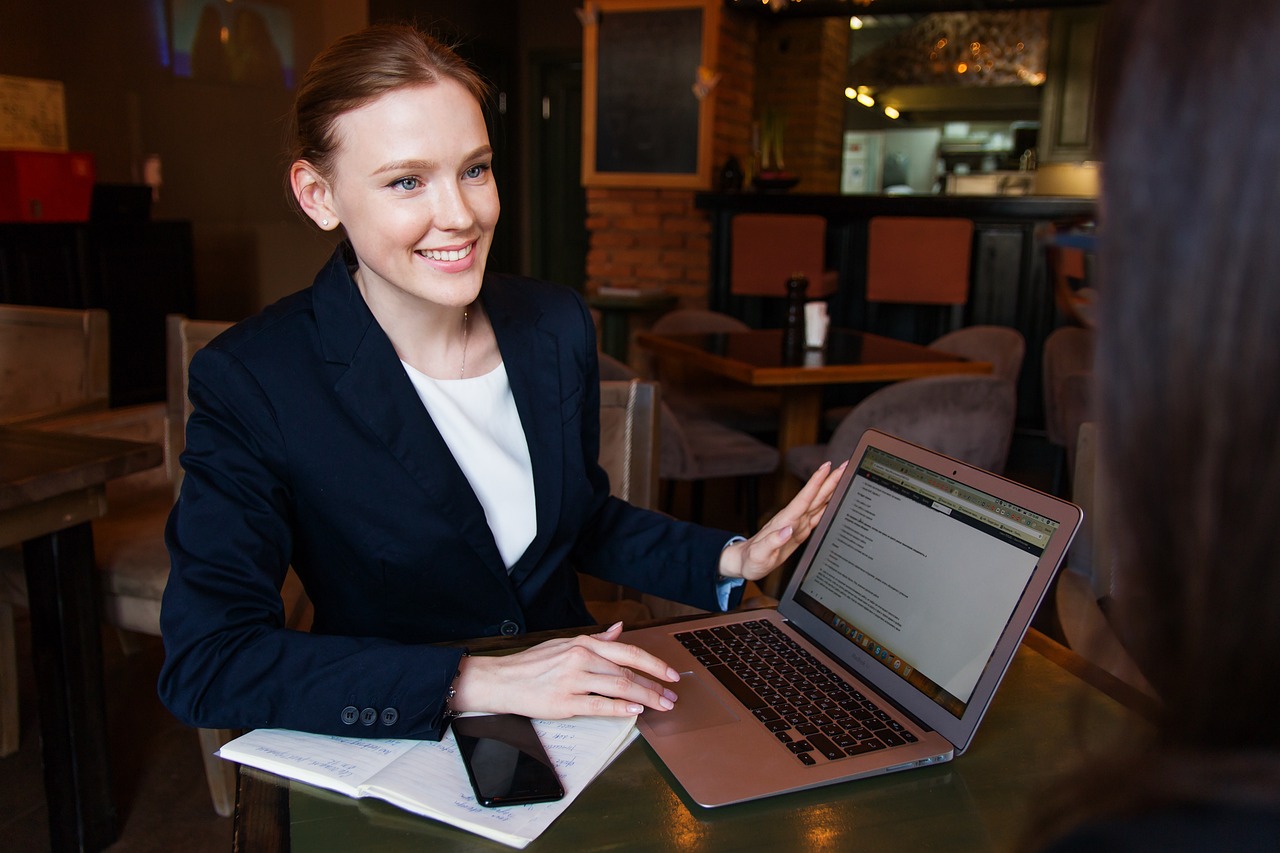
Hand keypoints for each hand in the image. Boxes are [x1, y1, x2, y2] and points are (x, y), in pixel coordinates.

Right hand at [450, 622, 679, 718]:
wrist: (503, 680)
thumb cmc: (534, 664)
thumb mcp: (565, 644)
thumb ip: (595, 639)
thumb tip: (619, 629)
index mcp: (583, 644)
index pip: (627, 651)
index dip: (653, 663)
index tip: (670, 674)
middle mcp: (581, 658)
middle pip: (627, 671)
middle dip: (654, 685)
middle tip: (671, 696)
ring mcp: (573, 680)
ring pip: (619, 687)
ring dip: (645, 697)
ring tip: (660, 705)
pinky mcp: (565, 701)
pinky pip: (599, 705)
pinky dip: (620, 708)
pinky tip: (635, 710)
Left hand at [718, 459, 846, 582]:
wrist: (745, 561)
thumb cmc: (751, 559)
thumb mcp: (759, 555)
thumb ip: (772, 542)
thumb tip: (787, 530)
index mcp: (784, 521)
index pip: (803, 499)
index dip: (815, 483)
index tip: (826, 468)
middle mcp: (792, 519)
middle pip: (814, 496)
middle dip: (829, 480)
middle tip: (843, 465)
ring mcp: (797, 524)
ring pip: (818, 503)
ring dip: (830, 489)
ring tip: (843, 476)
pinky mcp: (800, 531)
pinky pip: (817, 516)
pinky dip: (827, 507)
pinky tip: (835, 501)